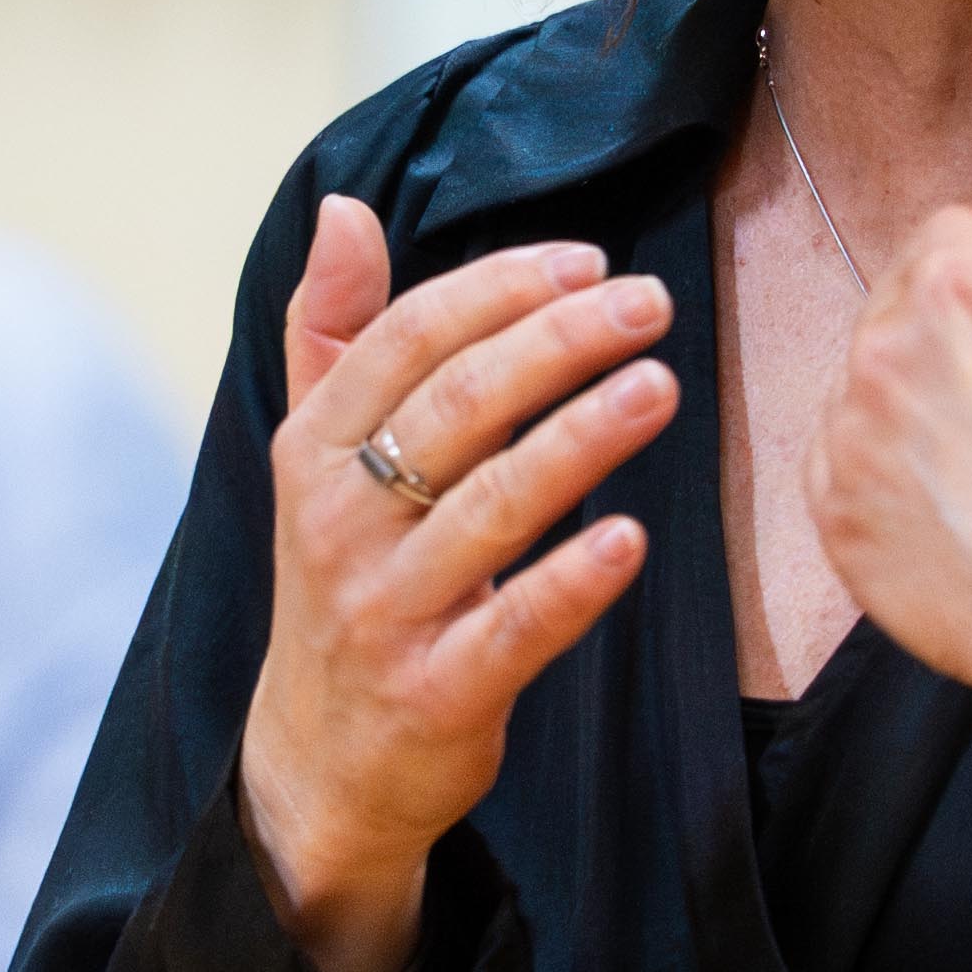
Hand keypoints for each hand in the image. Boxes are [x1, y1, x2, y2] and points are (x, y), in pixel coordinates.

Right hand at [235, 201, 675, 971]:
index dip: (499, 291)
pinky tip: (631, 537)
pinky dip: (573, 581)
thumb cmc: (343, 582)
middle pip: (456, 408)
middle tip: (649, 304)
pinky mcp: (437, 692)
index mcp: (312, 449)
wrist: (319, 762)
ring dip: (580, 439)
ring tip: (659, 385)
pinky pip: (514, 626)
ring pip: (491, 505)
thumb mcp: (315, 458)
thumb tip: (344, 209)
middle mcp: (337, 521)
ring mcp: (385, 610)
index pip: (406, 341)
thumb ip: (332, 332)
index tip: (589, 263)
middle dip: (557, 344)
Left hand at [813, 97, 971, 921]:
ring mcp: (847, 436)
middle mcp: (882, 346)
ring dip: (922, 420)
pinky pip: (847, 478)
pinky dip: (891, 498)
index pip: (952, 243)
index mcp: (962, 284)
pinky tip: (964, 525)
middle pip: (908, 314)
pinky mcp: (829, 516)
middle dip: (960, 353)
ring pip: (875, 394)